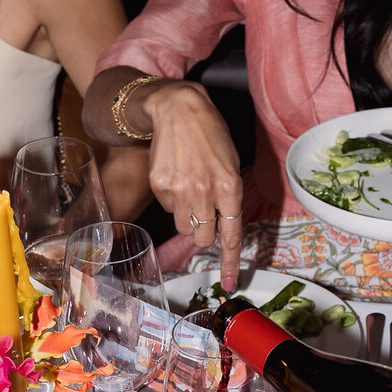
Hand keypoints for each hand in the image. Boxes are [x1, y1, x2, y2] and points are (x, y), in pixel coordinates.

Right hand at [142, 81, 243, 289]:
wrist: (178, 108)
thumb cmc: (210, 136)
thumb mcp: (231, 164)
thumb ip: (229, 198)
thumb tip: (223, 230)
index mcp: (229, 187)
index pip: (231, 235)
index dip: (230, 262)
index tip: (229, 283)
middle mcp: (205, 192)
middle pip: (204, 238)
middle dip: (205, 233)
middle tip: (204, 213)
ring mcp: (180, 190)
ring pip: (184, 228)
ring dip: (188, 217)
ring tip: (190, 188)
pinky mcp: (160, 185)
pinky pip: (168, 208)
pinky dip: (173, 199)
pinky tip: (176, 176)